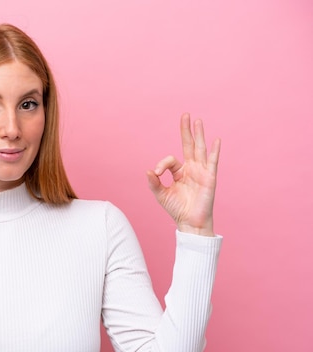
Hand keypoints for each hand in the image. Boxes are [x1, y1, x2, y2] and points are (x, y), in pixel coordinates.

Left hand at [146, 113, 220, 235]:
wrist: (190, 222)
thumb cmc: (177, 209)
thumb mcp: (161, 195)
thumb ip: (154, 183)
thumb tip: (148, 171)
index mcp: (180, 172)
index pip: (170, 160)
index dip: (162, 164)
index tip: (156, 173)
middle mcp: (191, 169)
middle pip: (189, 145)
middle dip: (186, 131)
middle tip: (185, 115)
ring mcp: (201, 172)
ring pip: (200, 149)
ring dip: (199, 135)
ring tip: (198, 121)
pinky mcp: (209, 178)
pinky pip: (212, 162)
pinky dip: (214, 151)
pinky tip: (215, 140)